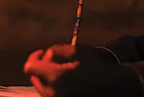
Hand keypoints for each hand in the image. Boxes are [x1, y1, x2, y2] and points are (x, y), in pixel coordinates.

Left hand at [25, 44, 142, 96]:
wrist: (113, 85)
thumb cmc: (96, 65)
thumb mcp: (77, 50)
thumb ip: (56, 50)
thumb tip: (45, 56)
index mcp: (55, 77)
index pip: (30, 67)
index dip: (34, 57)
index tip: (42, 52)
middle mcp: (53, 92)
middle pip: (35, 79)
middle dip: (41, 68)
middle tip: (53, 61)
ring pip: (42, 88)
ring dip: (47, 78)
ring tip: (62, 70)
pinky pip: (52, 95)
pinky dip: (54, 87)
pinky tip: (66, 80)